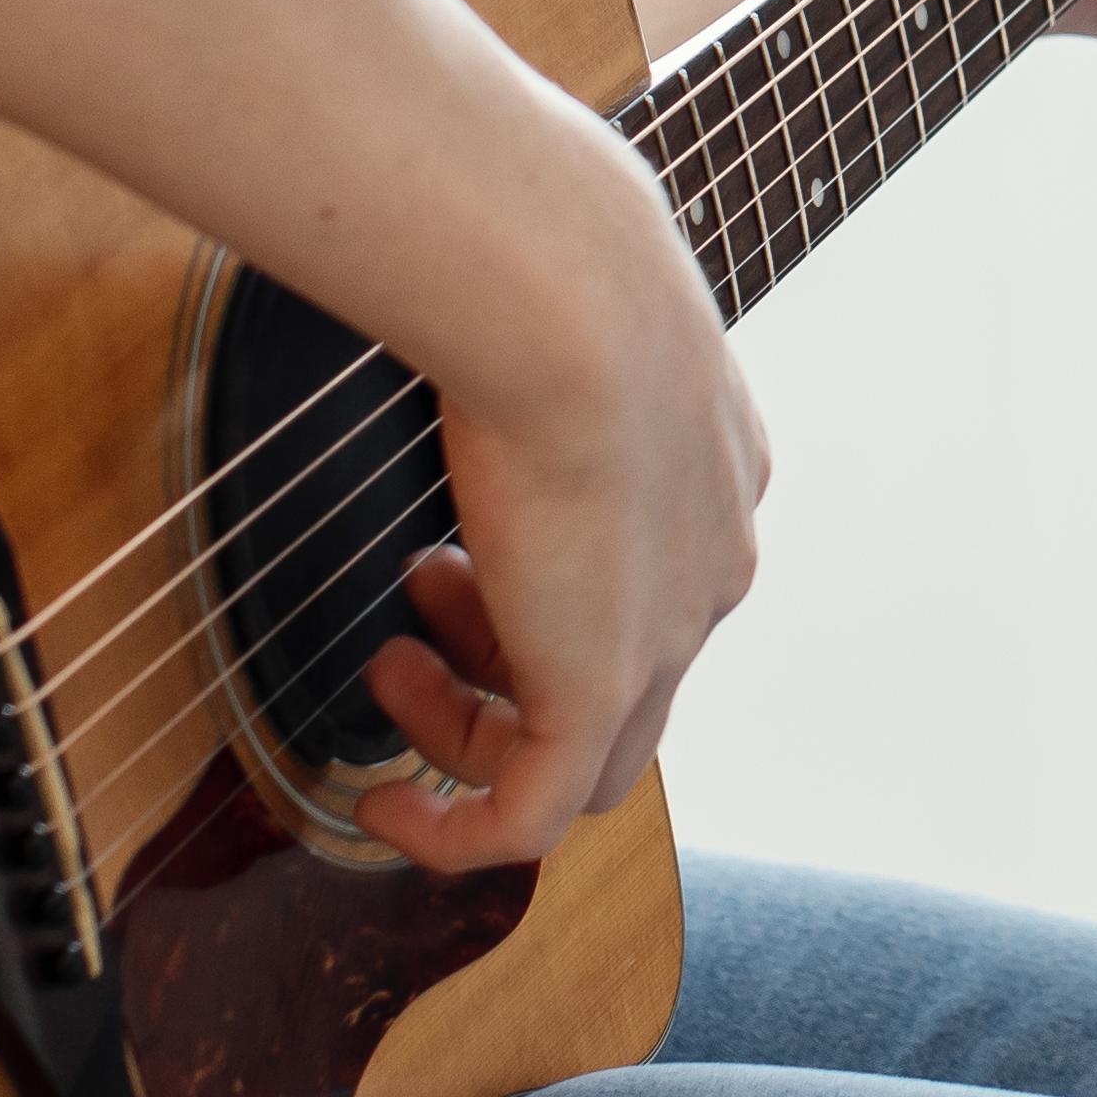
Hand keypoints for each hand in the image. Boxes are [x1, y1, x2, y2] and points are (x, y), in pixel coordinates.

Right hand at [351, 331, 768, 872]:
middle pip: (622, 677)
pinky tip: (384, 808)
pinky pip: (532, 816)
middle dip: (500, 655)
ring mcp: (667, 636)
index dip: (533, 585)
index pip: (644, 585)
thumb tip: (457, 277)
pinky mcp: (601, 690)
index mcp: (712, 475)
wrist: (566, 295)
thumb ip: (523, 335)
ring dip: (468, 730)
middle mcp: (711, 564)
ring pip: (583, 754)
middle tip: (414, 594)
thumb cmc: (538, 264)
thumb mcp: (547, 309)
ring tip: (388, 662)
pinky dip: (456, 831)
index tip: (441, 551)